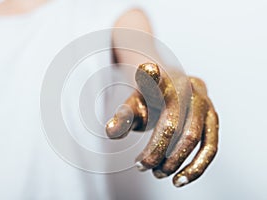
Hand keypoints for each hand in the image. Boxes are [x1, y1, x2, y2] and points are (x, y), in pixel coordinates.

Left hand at [106, 63, 218, 186]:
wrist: (172, 89)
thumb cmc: (150, 99)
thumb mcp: (133, 103)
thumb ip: (122, 117)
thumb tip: (111, 131)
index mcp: (163, 80)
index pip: (155, 77)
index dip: (150, 74)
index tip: (146, 69)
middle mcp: (187, 87)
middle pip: (174, 124)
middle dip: (157, 152)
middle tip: (141, 166)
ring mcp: (205, 102)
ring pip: (196, 138)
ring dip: (176, 163)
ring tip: (158, 174)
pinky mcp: (213, 117)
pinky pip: (210, 146)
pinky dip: (196, 167)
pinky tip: (180, 179)